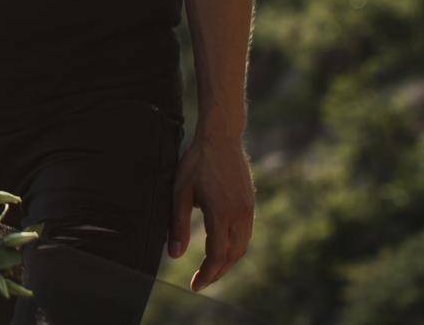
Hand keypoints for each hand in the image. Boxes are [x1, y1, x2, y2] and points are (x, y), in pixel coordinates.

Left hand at [168, 130, 254, 291]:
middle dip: (217, 272)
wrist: (221, 137)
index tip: (194, 285)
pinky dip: (234, 247)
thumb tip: (174, 255)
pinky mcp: (250, 203)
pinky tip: (222, 248)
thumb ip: (177, 224)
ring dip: (227, 261)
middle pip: (232, 255)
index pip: (217, 255)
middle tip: (201, 282)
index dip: (207, 274)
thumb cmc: (196, 163)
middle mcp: (239, 215)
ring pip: (242, 246)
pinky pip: (245, 234)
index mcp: (221, 213)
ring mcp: (248, 209)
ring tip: (211, 269)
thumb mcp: (180, 192)